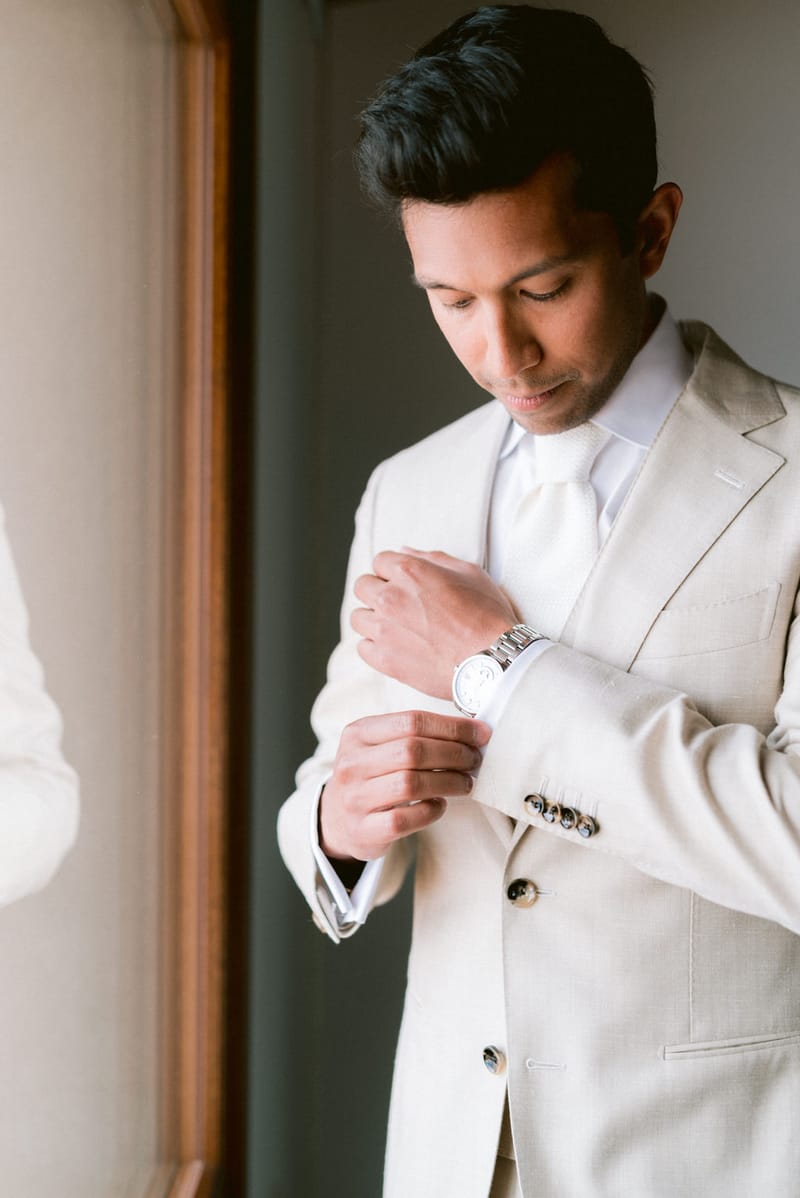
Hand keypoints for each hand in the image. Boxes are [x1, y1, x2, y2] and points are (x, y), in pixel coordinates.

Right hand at [320, 710, 490, 861]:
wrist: (336, 818)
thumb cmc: (371, 775)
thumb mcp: (379, 746)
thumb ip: (415, 735)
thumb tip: (473, 732)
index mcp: (357, 734)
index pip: (411, 721)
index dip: (452, 727)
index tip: (480, 734)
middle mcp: (351, 764)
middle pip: (413, 751)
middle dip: (454, 753)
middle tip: (474, 760)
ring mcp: (354, 798)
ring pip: (411, 784)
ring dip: (448, 782)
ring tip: (465, 782)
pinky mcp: (363, 830)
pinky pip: (405, 819)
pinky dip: (430, 811)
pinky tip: (440, 804)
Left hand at [351, 548, 516, 697]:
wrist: (492, 661)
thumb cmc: (487, 615)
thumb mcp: (469, 573)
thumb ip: (432, 558)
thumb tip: (404, 550)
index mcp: (409, 571)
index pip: (379, 561)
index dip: (392, 571)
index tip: (405, 584)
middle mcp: (390, 597)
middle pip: (362, 586)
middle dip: (377, 591)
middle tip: (399, 605)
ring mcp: (384, 629)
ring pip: (358, 617)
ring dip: (373, 619)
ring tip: (396, 628)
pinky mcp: (385, 659)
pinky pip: (362, 647)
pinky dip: (375, 647)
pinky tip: (395, 647)